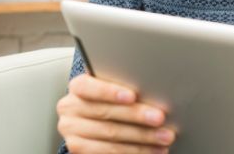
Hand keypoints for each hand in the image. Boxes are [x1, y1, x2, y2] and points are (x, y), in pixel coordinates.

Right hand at [57, 74, 174, 152]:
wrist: (94, 121)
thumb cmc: (112, 99)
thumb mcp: (115, 89)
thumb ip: (126, 89)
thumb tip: (155, 91)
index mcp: (78, 87)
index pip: (88, 87)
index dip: (110, 92)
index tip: (132, 96)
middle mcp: (70, 108)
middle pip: (105, 113)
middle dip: (136, 116)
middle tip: (160, 118)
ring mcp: (72, 132)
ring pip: (110, 134)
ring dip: (141, 137)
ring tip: (163, 137)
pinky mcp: (77, 150)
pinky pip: (107, 152)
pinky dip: (133, 151)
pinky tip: (151, 150)